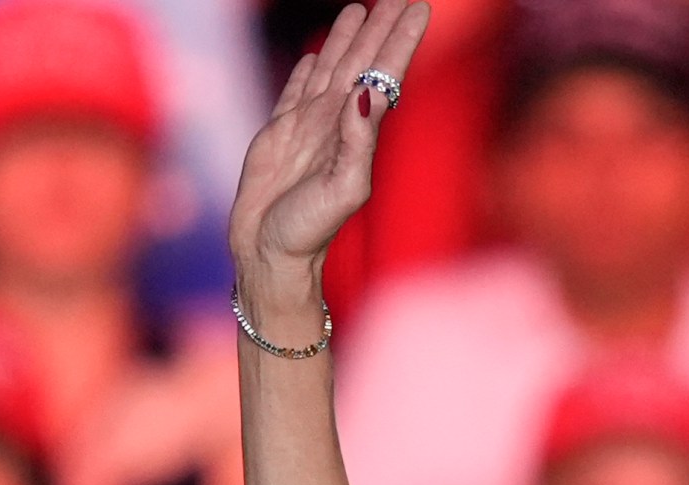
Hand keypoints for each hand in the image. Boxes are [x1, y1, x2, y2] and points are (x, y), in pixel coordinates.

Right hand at [228, 1, 431, 290]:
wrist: (269, 255)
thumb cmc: (310, 231)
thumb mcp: (344, 189)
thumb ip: (357, 141)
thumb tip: (365, 93)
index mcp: (359, 133)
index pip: (385, 75)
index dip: (401, 40)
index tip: (419, 8)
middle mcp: (337, 124)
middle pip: (363, 63)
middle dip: (382, 28)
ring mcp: (307, 127)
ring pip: (331, 69)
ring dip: (347, 39)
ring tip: (362, 7)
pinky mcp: (278, 135)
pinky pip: (295, 92)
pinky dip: (308, 70)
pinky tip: (319, 54)